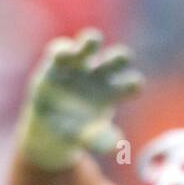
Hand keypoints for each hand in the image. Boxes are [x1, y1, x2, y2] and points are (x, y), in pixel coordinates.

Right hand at [17, 28, 143, 170]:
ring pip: (89, 45)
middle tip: (123, 57)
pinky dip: (64, 49)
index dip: (133, 84)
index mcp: (114, 92)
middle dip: (120, 56)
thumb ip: (103, 141)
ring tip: (93, 41)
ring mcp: (79, 66)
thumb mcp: (89, 139)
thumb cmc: (76, 130)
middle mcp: (100, 75)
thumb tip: (118, 144)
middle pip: (117, 59)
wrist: (49, 125)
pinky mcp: (57, 62)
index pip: (131, 84)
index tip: (134, 86)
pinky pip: (61, 49)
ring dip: (91, 41)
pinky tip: (64, 54)